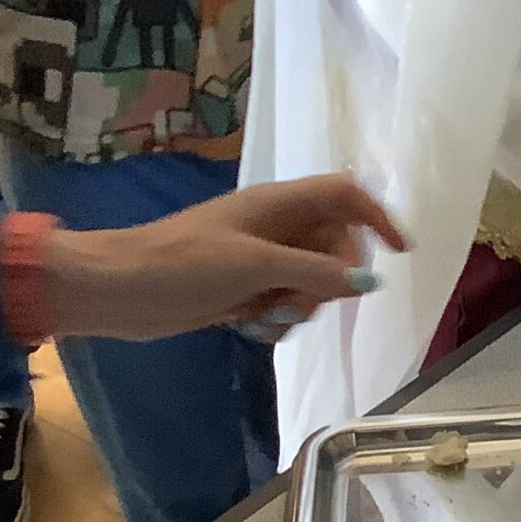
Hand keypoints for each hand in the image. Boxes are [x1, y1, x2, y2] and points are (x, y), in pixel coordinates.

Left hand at [47, 177, 407, 341]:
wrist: (120, 290)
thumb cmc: (182, 264)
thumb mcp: (256, 266)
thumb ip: (315, 273)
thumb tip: (367, 282)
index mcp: (278, 203)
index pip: (347, 195)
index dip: (378, 217)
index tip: (400, 253)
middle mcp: (275, 227)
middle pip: (337, 244)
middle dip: (333, 277)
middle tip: (306, 299)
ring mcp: (260, 259)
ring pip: (314, 278)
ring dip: (305, 303)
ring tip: (271, 314)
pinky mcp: (245, 289)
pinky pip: (287, 301)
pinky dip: (281, 316)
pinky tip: (255, 326)